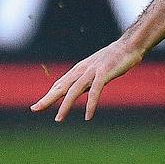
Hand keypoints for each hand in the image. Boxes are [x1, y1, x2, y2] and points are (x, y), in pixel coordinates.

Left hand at [30, 38, 144, 121]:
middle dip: (47, 99)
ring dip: (65, 105)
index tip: (38, 105)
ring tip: (58, 118)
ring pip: (74, 91)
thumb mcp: (98, 68)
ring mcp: (92, 72)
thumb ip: (89, 79)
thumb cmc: (116, 57)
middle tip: (34, 109)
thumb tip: (83, 90)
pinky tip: (88, 116)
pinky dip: (90, 105)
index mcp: (79, 69)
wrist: (130, 45)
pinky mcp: (104, 74)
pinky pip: (95, 92)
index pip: (60, 84)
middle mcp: (82, 70)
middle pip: (61, 87)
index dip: (49, 94)